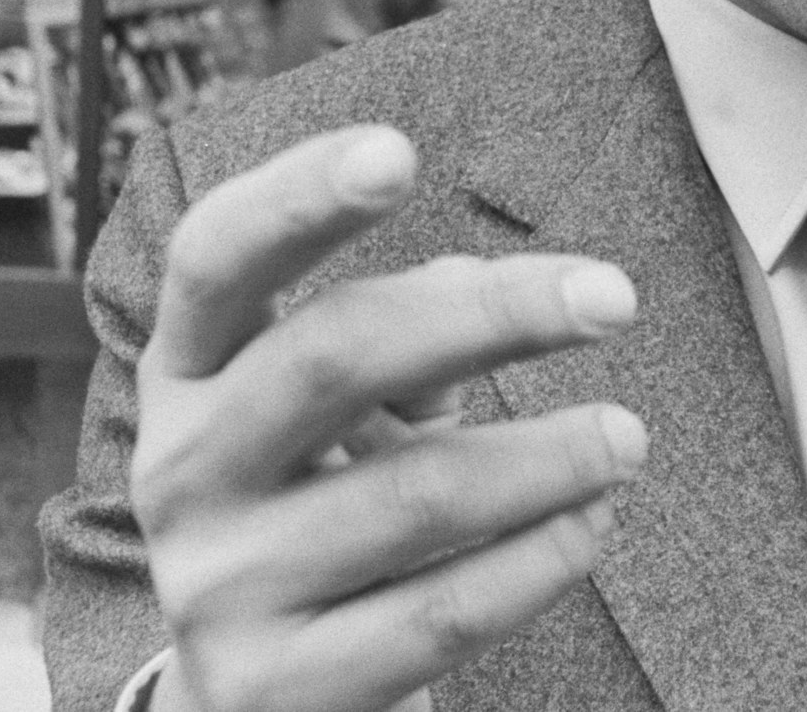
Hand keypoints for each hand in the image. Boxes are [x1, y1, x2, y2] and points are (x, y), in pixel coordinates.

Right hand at [134, 124, 648, 711]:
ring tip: (626, 437)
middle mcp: (181, 469)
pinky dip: (537, 561)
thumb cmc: (312, 506)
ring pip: (412, 496)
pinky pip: (438, 613)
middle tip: (614, 296)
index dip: (296, 197)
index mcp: (186, 370)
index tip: (397, 150)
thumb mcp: (322, 413)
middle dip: (490, 315)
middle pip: (332, 357)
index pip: (216, 259)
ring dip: (546, 455)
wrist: (250, 702)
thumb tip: (474, 276)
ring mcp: (221, 586)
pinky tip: (594, 524)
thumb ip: (392, 331)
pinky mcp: (279, 689)